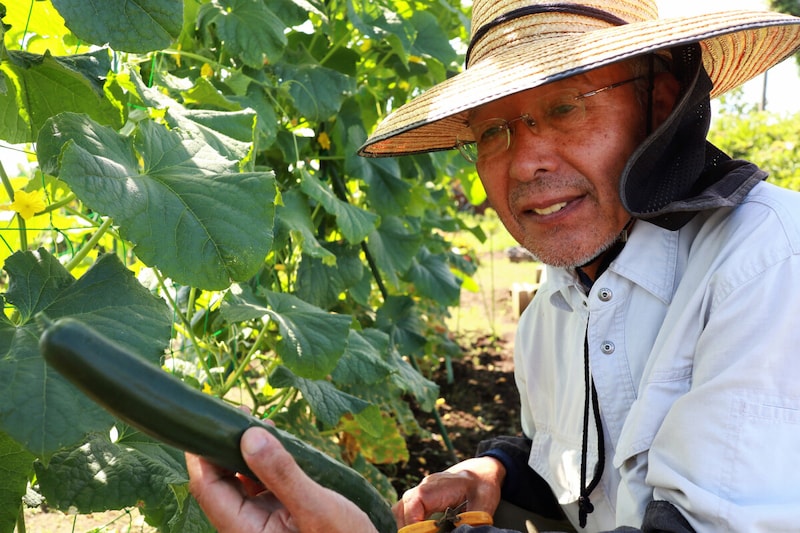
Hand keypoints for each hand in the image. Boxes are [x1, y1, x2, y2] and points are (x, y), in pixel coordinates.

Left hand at [186, 426, 378, 532]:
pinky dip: (263, 463)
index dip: (202, 453)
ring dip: (245, 452)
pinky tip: (276, 444)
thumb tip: (249, 436)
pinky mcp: (275, 516)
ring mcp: (259, 522)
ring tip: (259, 424)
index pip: (207, 488)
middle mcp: (246, 528)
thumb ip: (282, 474)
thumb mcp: (317, 507)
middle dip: (225, 447)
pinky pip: (259, 485)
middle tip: (241, 413)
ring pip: (238, 481)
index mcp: (245, 532)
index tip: (211, 418)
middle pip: (218, 483)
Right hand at [393, 456, 504, 527]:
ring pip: (401, 511)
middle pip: (402, 509)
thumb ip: (472, 521)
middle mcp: (424, 487)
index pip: (415, 502)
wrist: (481, 470)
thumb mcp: (483, 504)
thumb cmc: (483, 485)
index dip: (413, 522)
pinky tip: (421, 532)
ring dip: (407, 527)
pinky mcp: (422, 499)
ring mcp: (420, 492)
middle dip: (408, 529)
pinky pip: (406, 511)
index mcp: (438, 486)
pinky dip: (410, 524)